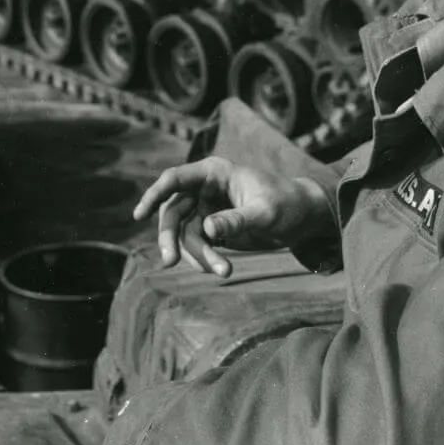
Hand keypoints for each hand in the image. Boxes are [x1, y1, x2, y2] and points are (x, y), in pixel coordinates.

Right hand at [132, 156, 335, 278]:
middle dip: (171, 238)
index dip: (154, 194)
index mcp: (214, 172)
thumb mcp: (265, 213)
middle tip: (170, 262)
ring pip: (185, 233)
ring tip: (224, 272)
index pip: (175, 179)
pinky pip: (198, 245)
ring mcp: (207, 209)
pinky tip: (220, 270)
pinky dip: (205, 258)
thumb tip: (208, 228)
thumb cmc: (288, 205)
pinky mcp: (214, 228)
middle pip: (173, 212)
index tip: (138, 215)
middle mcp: (205, 188)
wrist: (305, 219)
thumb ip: (236, 220)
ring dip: (197, 255)